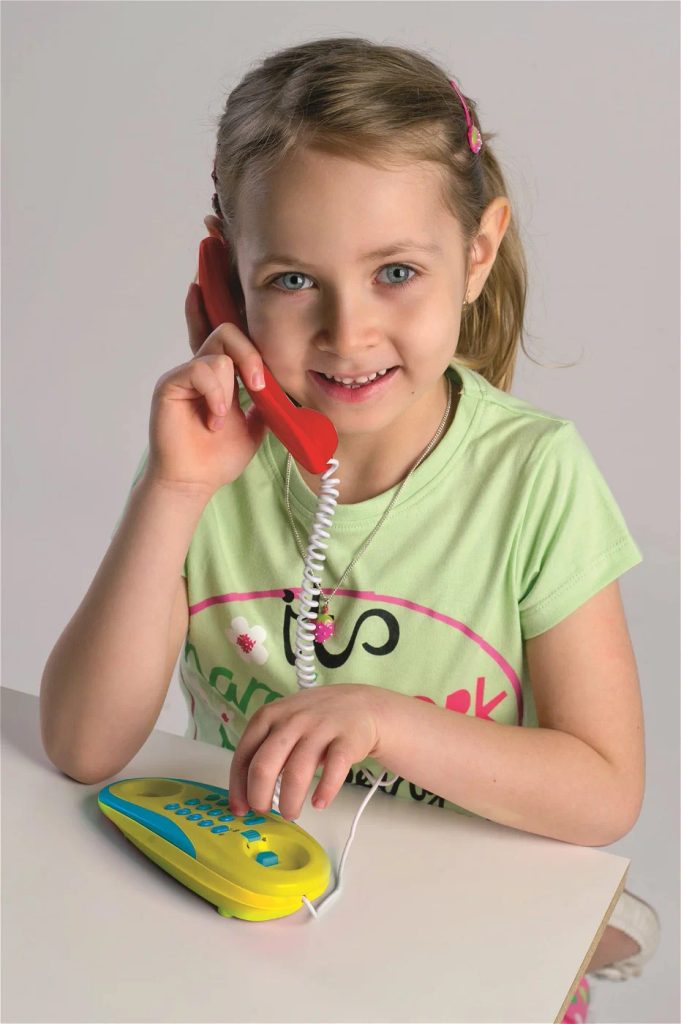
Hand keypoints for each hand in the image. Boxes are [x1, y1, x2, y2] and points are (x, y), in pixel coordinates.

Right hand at [144, 212, 268, 496]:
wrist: (196, 480)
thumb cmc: (223, 452)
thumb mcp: (260, 417)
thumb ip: (268, 389)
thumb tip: (291, 369)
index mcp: (224, 367)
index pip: (228, 321)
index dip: (225, 286)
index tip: (223, 247)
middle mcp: (203, 361)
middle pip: (228, 322)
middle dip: (247, 338)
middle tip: (258, 375)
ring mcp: (185, 370)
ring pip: (223, 344)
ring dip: (241, 373)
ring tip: (241, 404)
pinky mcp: (171, 383)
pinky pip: (205, 368)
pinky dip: (219, 394)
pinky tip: (217, 418)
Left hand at [228, 684, 382, 819]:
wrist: (360, 704)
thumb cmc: (315, 720)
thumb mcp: (283, 723)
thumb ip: (264, 749)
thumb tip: (246, 792)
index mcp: (268, 716)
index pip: (243, 756)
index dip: (238, 788)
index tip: (240, 808)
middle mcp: (291, 720)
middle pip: (263, 767)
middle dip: (259, 798)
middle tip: (264, 811)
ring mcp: (319, 729)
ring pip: (295, 774)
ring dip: (289, 802)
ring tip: (290, 813)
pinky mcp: (346, 739)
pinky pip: (333, 770)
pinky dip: (324, 791)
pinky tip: (319, 803)